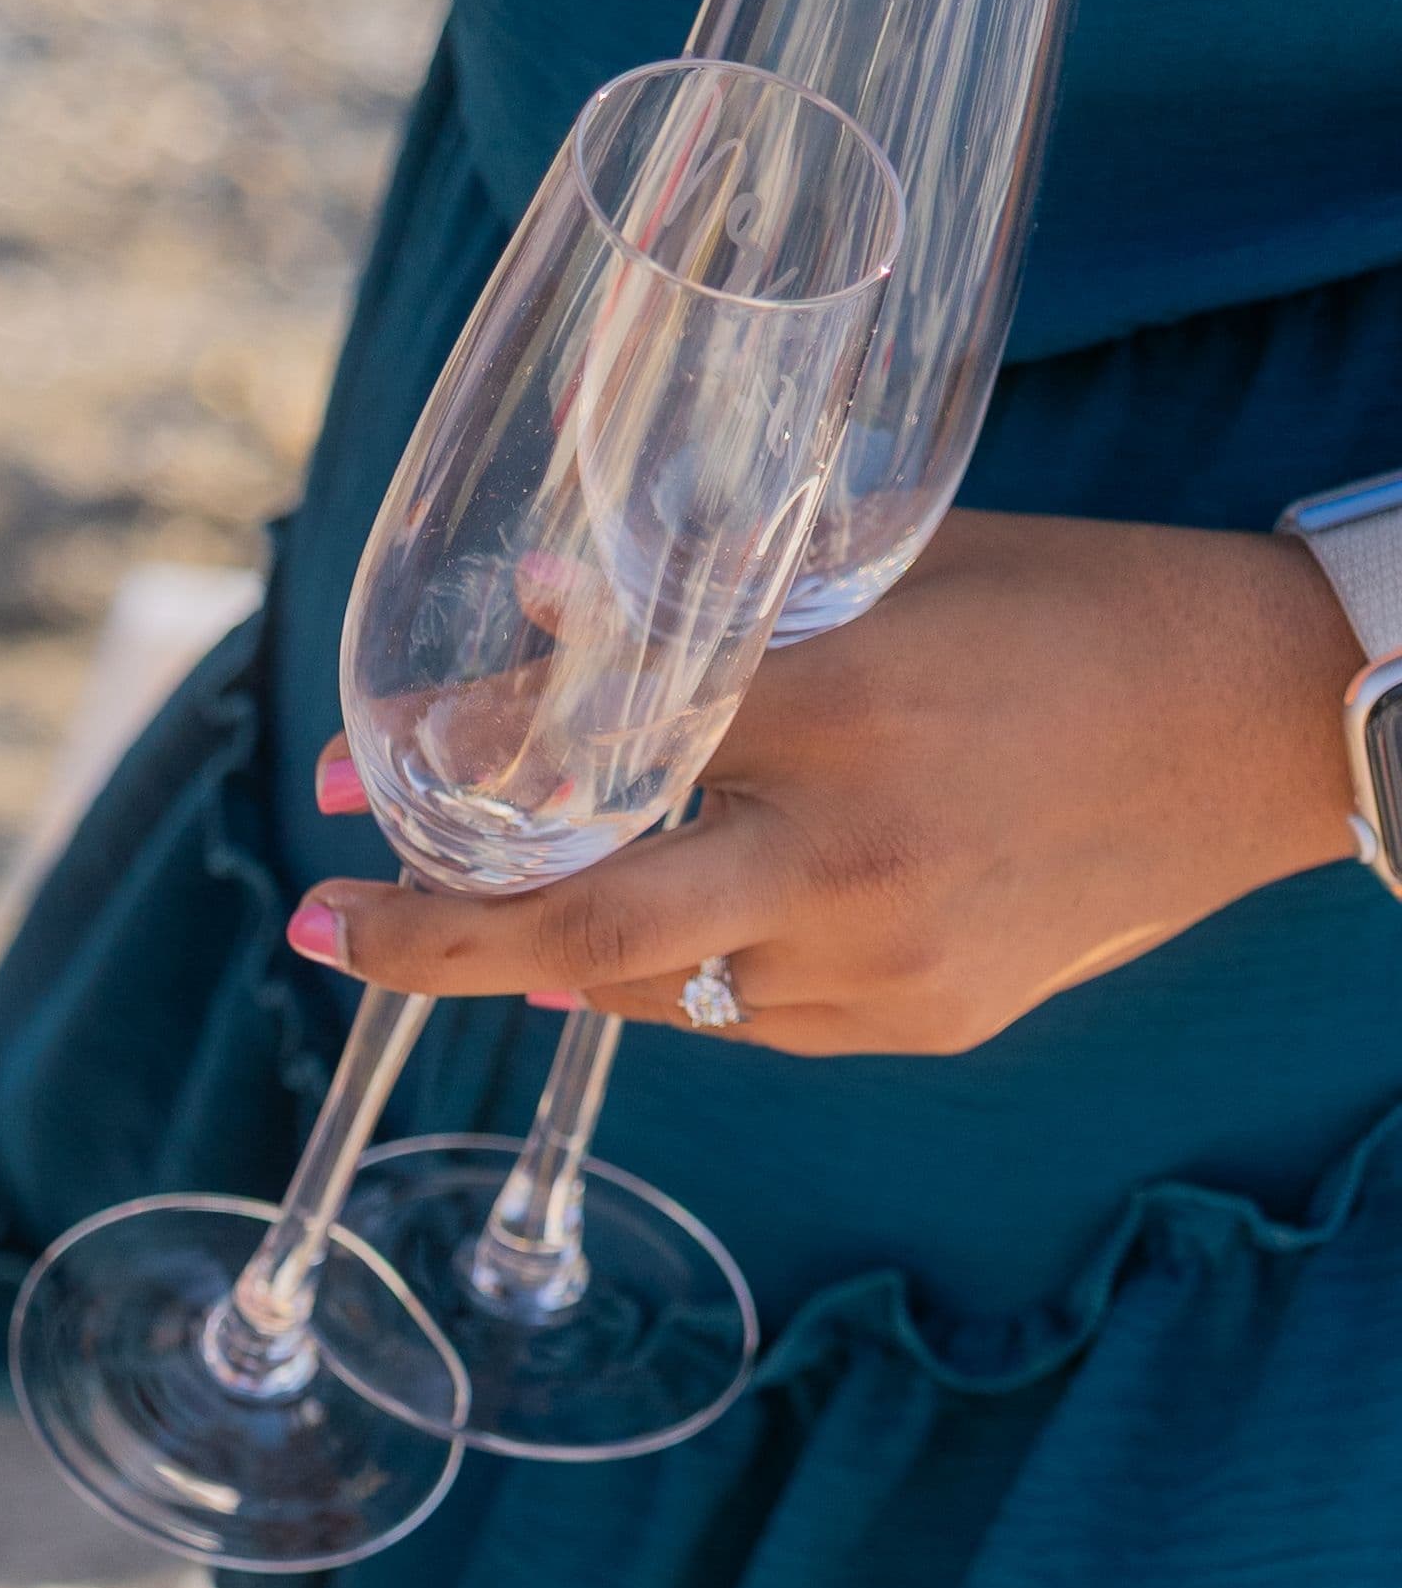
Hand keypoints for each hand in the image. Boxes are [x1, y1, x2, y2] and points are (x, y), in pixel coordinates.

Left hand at [294, 512, 1363, 1057]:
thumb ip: (717, 592)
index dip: (453, 768)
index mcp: (839, 699)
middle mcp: (845, 848)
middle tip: (326, 927)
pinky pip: (753, 1017)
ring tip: (492, 908)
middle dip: (428, 938)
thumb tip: (539, 601)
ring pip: (655, 987)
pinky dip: (687, 972)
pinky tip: (671, 927)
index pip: (593, 747)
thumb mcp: (897, 563)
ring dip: (557, 953)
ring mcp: (880, 957)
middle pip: (578, 930)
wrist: (1262, 729)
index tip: (337, 780)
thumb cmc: (1074, 611)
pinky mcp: (915, 1024)